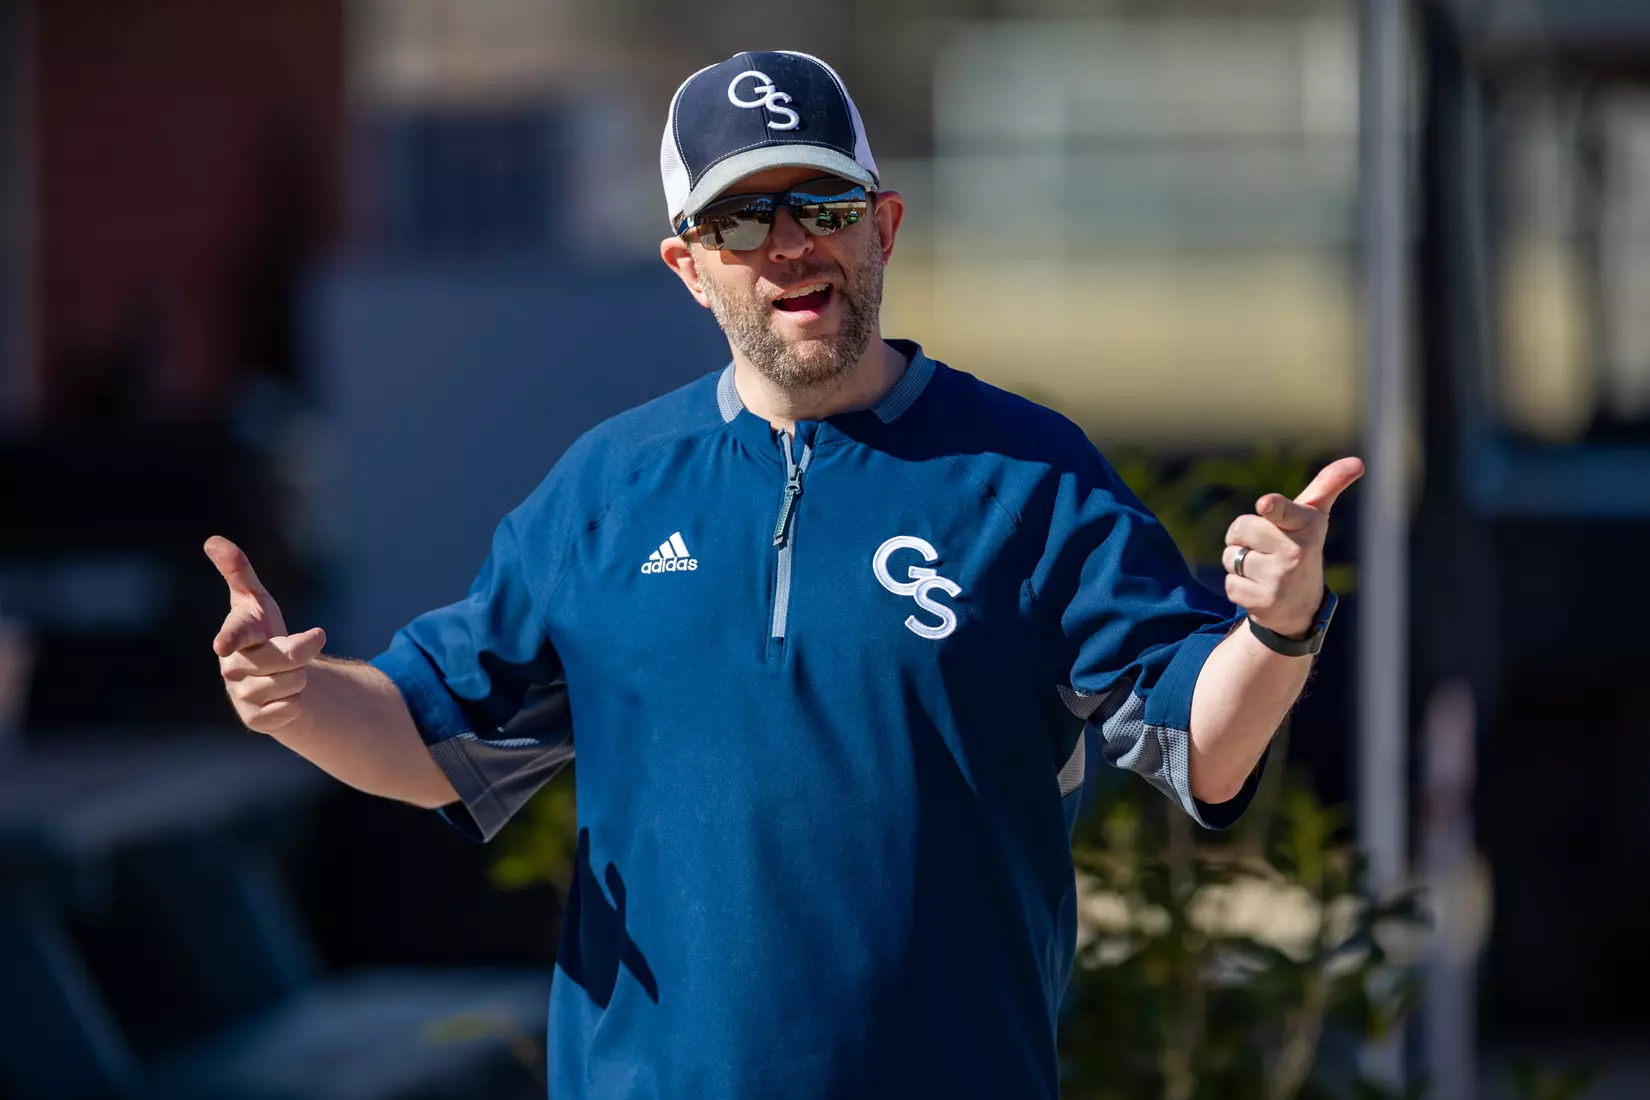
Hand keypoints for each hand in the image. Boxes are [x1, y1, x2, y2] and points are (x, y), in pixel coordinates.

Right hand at [205, 536, 325, 732]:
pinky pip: (291, 711)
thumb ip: (238, 570)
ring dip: (300, 678)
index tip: (223, 644)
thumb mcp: (255, 599)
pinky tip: (284, 698)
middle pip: (285, 659)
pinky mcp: (254, 721)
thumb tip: (213, 540)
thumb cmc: (260, 630)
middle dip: (302, 651)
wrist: (270, 674)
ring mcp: (241, 695)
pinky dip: (296, 704)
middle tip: (299, 647)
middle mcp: (232, 667)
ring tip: (285, 674)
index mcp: (234, 635)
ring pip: (293, 685)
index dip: (231, 637)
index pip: (234, 633)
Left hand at [1221, 457, 1363, 638]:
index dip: (1273, 507)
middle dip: (1242, 536)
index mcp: (1307, 526)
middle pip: (1240, 528)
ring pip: (1231, 557)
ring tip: (1263, 570)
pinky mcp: (1264, 602)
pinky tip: (1258, 590)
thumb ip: (1328, 485)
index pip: (1284, 511)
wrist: (1302, 606)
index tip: (1265, 504)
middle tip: (1264, 548)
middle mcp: (1296, 552)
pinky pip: (1230, 585)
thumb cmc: (1302, 546)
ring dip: (1238, 563)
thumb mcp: (1315, 517)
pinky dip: (1238, 587)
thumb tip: (1358, 462)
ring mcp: (1280, 579)